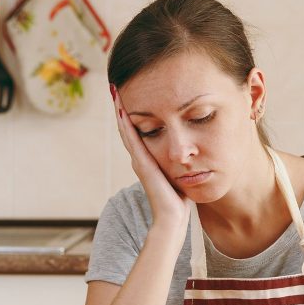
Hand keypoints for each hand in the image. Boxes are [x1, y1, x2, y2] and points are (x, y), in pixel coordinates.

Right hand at [110, 84, 188, 231]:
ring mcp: (139, 160)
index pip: (138, 131)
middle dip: (122, 107)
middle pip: (128, 127)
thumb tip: (188, 152)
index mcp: (148, 159)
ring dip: (120, 110)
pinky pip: (132, 139)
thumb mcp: (178, 174)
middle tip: (116, 86)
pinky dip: (126, 124)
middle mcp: (140, 158)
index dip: (132, 113)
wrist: (173, 218)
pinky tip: (122, 109)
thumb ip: (178, 162)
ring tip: (115, 91)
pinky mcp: (142, 164)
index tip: (129, 94)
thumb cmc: (178, 200)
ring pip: (126, 130)